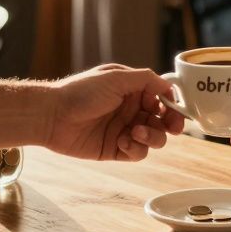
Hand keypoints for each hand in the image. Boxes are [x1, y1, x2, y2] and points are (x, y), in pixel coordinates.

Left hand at [40, 65, 184, 161]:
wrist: (52, 115)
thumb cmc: (81, 92)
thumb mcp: (116, 78)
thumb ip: (146, 80)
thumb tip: (169, 85)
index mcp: (132, 90)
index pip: (162, 98)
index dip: (173, 105)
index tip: (177, 111)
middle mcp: (130, 110)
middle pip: (162, 121)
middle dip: (169, 124)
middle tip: (172, 127)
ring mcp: (124, 130)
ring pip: (154, 138)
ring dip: (151, 136)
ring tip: (135, 133)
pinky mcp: (115, 149)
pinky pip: (137, 153)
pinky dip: (135, 149)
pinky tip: (122, 142)